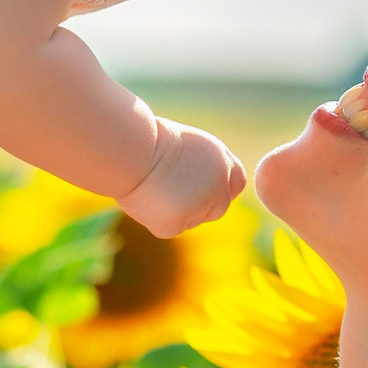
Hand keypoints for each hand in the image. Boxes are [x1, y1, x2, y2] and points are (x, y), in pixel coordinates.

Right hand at [119, 120, 245, 237]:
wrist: (131, 150)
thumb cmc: (148, 139)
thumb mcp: (185, 144)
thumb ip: (201, 166)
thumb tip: (197, 185)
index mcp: (221, 160)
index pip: (235, 183)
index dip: (218, 187)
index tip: (200, 184)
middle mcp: (218, 186)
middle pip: (217, 208)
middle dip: (199, 205)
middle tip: (170, 190)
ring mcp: (200, 208)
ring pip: (192, 219)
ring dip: (176, 211)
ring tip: (153, 186)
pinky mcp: (177, 224)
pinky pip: (170, 228)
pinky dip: (157, 218)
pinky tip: (145, 199)